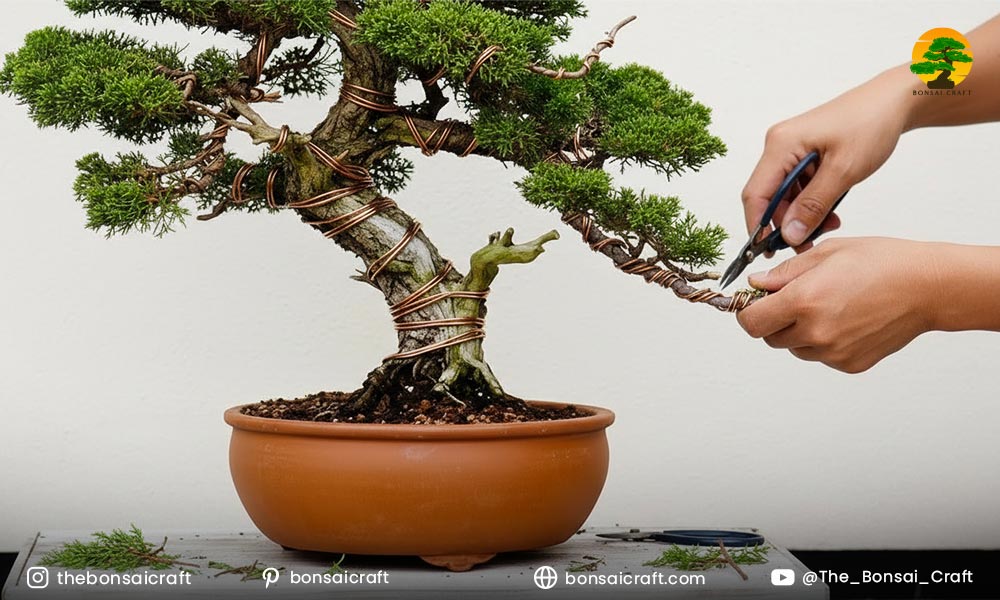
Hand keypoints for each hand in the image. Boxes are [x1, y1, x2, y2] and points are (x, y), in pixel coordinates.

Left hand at [736, 238, 941, 372]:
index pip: (751, 322)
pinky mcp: (850, 364)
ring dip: (799, 332)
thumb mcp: (826, 253)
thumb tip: (756, 285)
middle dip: (774, 320)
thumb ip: (784, 273)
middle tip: (796, 299)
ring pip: (795, 348)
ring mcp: (833, 353)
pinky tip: (846, 319)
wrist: (927, 287)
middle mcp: (815, 332)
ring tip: (828, 306)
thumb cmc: (881, 263)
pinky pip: (821, 356)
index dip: (748, 312)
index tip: (755, 303)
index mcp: (804, 301)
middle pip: (770, 338)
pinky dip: (823, 342)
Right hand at [742, 69, 914, 249]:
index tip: (768, 251)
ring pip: (784, 196)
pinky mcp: (803, 155)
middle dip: (785, 224)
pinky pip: (797, 187)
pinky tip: (830, 212)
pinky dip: (810, 204)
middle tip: (807, 244)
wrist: (893, 101)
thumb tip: (789, 235)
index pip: (755, 194)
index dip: (757, 226)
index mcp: (781, 145)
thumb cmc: (871, 124)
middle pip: (768, 197)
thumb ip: (813, 206)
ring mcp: (790, 151)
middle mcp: (779, 146)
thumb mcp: (843, 171)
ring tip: (828, 226)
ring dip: (801, 216)